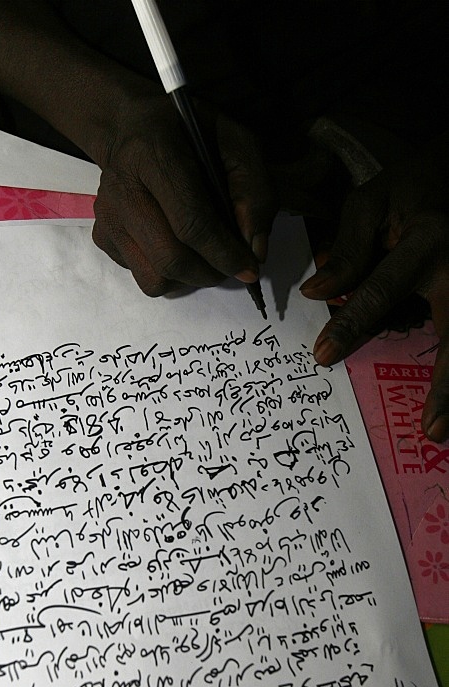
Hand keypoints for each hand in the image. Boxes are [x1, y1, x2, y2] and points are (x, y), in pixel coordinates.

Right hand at [92, 93, 275, 295]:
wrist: (126, 127)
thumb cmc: (185, 132)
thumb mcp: (233, 141)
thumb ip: (254, 189)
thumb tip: (254, 248)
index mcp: (154, 156)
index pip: (190, 223)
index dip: (224, 253)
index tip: (249, 269)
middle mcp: (122, 190)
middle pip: (170, 259)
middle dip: (209, 273)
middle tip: (229, 267)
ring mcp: (107, 218)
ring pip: (154, 279)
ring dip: (188, 279)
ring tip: (202, 258)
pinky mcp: (102, 237)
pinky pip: (142, 276)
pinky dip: (168, 273)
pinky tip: (175, 244)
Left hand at [300, 135, 448, 442]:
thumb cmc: (411, 189)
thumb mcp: (371, 203)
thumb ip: (348, 250)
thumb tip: (318, 294)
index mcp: (426, 241)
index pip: (379, 292)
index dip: (349, 326)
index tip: (323, 357)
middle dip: (448, 384)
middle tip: (432, 429)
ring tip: (445, 431)